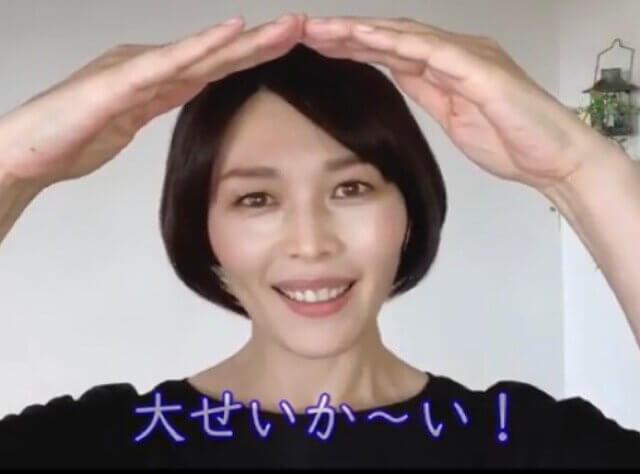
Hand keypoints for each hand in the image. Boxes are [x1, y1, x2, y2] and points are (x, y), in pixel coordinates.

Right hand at [0, 13, 304, 188]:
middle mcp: (149, 65)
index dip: (252, 56)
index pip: (213, 66)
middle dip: (261, 42)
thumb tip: (187, 89)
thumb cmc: (72, 138)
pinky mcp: (119, 82)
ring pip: (201, 52)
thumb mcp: (128, 121)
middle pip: (216, 54)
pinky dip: (201, 46)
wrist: (26, 153)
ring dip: (246, 40)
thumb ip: (157, 101)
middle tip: (301, 28)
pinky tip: (231, 32)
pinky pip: (168, 62)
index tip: (287, 49)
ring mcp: (134, 69)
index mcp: (154, 78)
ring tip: (285, 28)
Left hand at [301, 16, 606, 190]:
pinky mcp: (480, 69)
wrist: (553, 158)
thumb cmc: (511, 141)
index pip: (390, 51)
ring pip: (404, 36)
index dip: (353, 46)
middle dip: (347, 33)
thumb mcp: (455, 117)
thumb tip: (400, 77)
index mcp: (446, 66)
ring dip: (361, 31)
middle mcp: (454, 53)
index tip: (318, 47)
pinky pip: (432, 50)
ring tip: (323, 30)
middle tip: (307, 30)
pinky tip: (366, 37)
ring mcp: (468, 57)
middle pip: (390, 36)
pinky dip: (397, 42)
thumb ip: (429, 92)